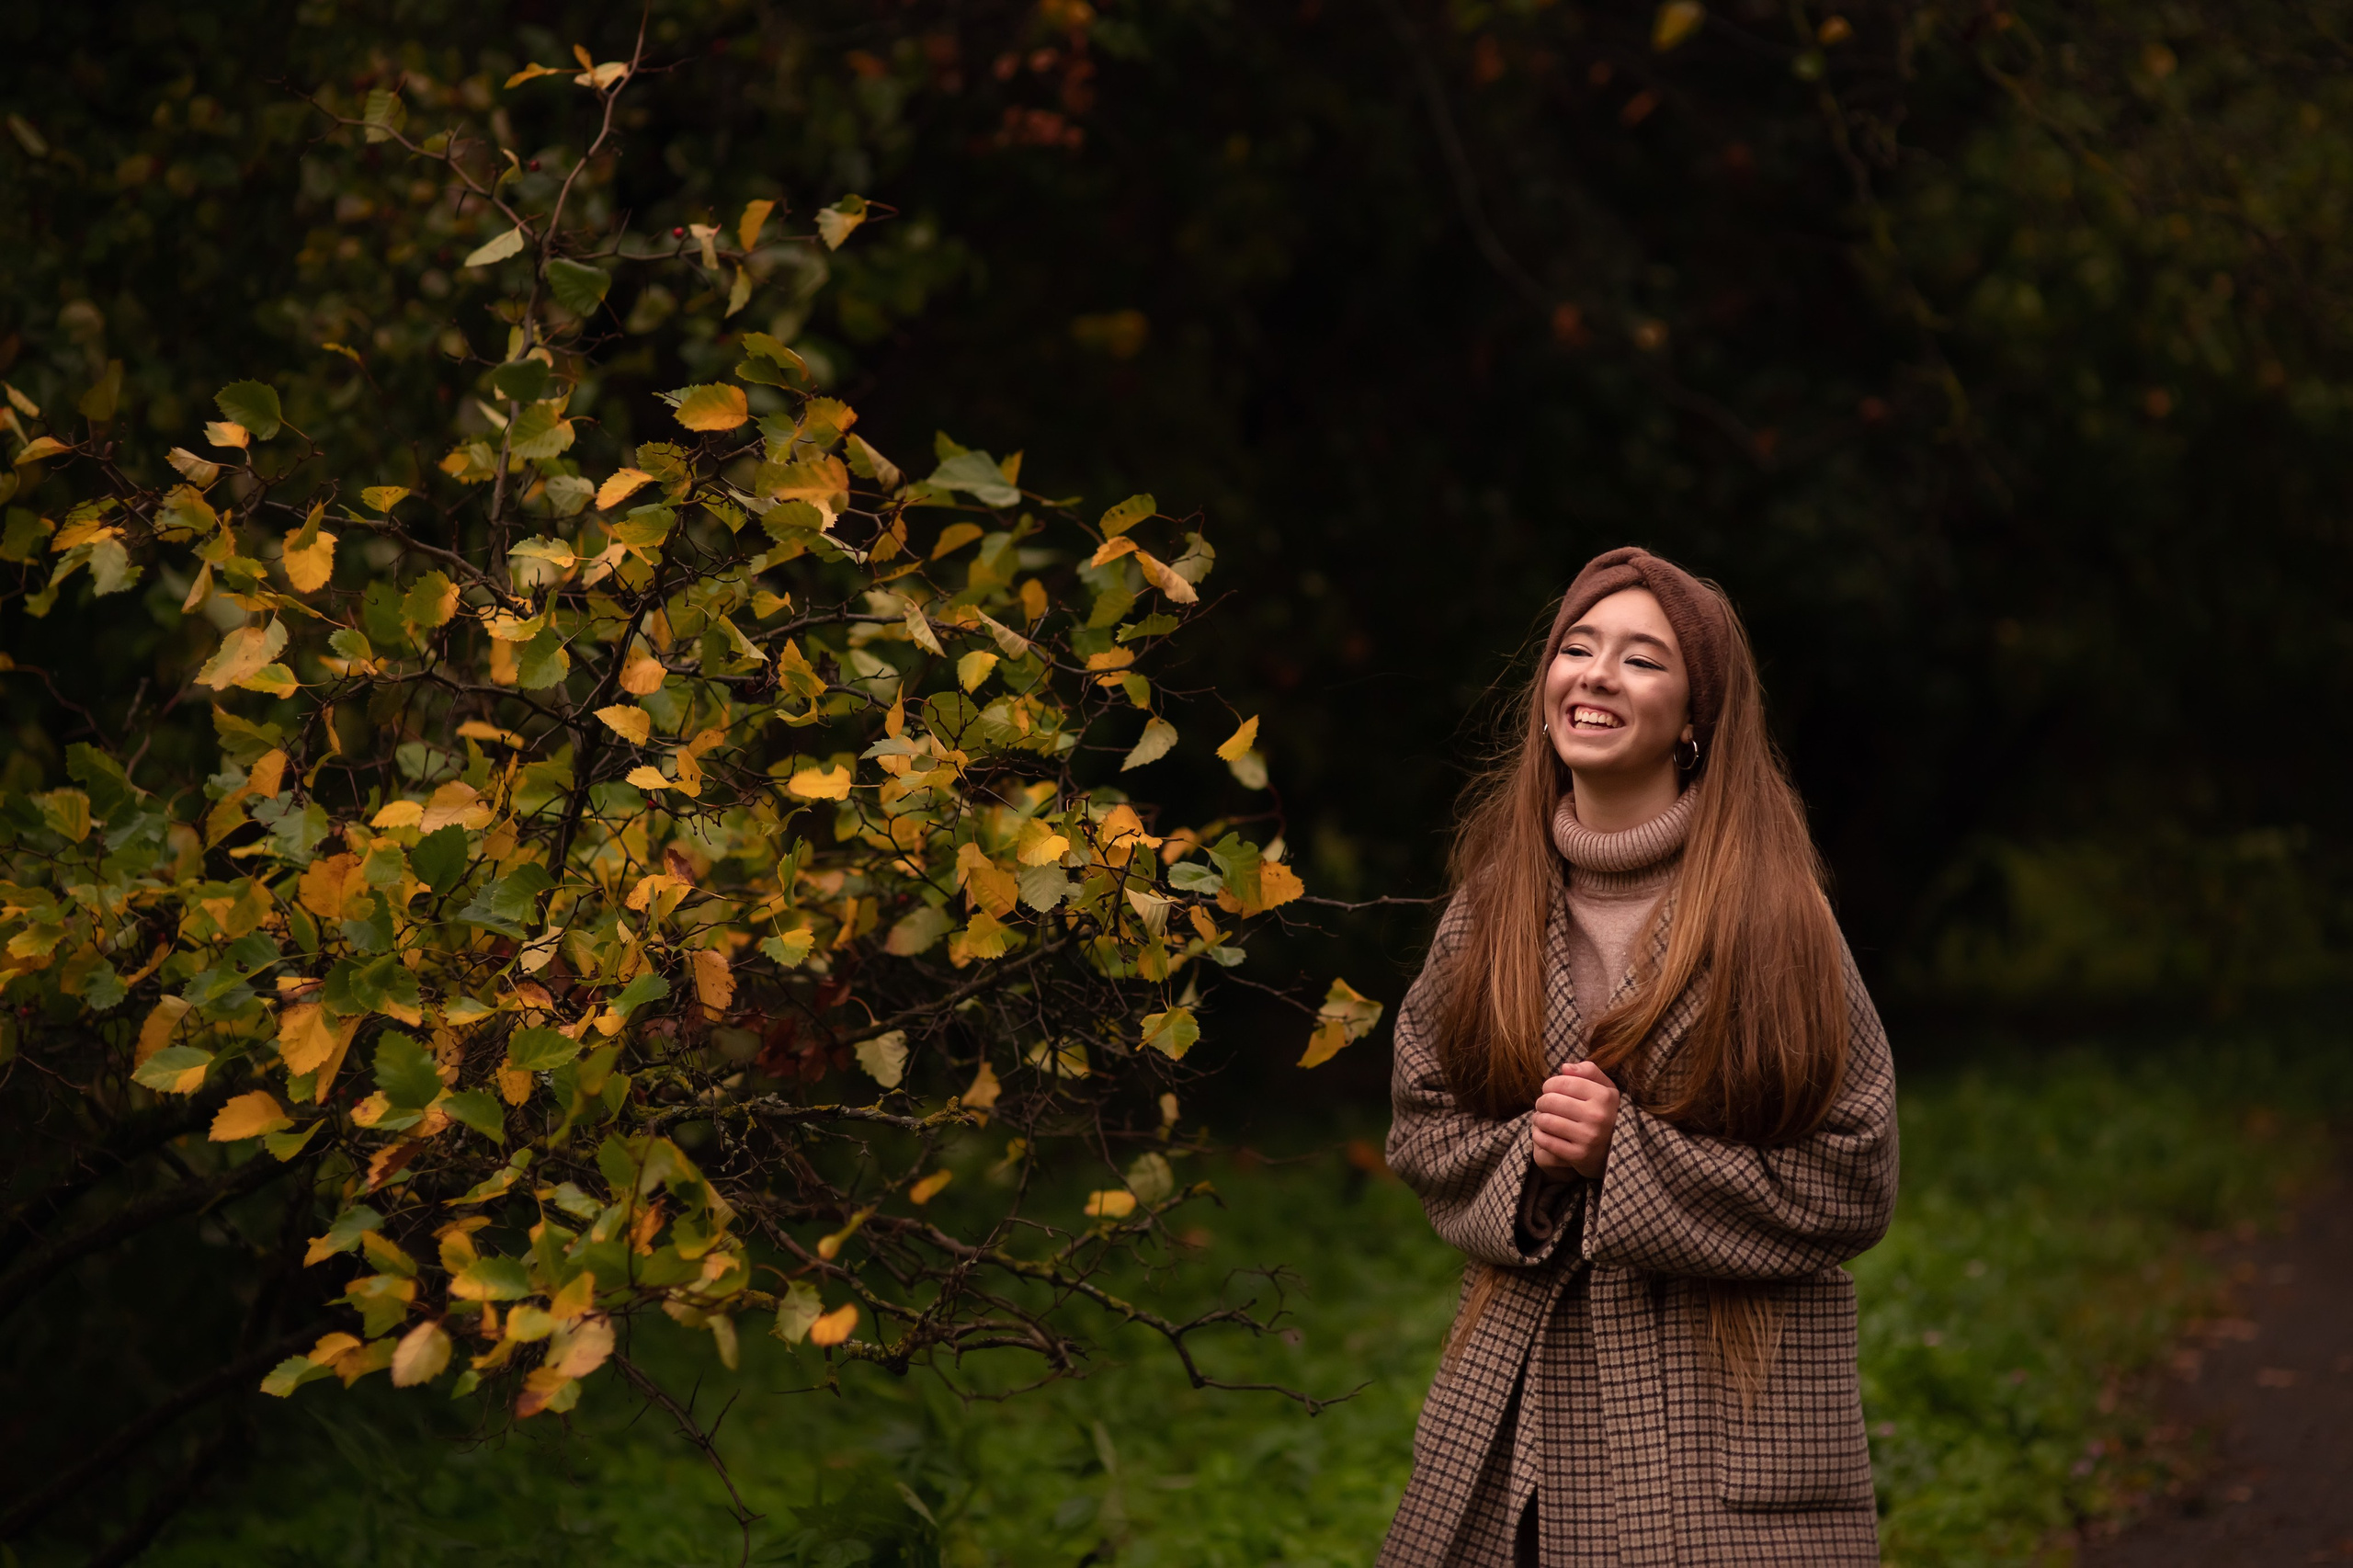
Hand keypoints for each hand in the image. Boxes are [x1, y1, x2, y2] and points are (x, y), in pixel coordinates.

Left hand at [1532, 1060, 1620, 1178]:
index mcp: (1604, 1096)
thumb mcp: (1605, 1089)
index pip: (1563, 1082)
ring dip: (1538, 1118)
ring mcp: (1589, 1137)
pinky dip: (1538, 1135)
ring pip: (1546, 1120)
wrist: (1612, 1151)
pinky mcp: (1579, 1155)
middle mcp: (1598, 1116)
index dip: (1550, 1084)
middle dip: (1542, 1101)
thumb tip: (1565, 1067)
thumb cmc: (1603, 1112)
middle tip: (1543, 1104)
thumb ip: (1589, 1071)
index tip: (1549, 1089)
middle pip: (1551, 1101)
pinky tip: (1542, 1132)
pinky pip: (1546, 1140)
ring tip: (1541, 1117)